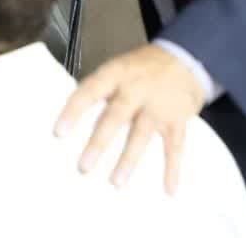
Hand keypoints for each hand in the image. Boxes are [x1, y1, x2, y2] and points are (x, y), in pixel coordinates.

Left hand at [54, 44, 204, 193]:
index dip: (74, 111)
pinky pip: (175, 146)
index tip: (59, 132)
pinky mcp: (177, 119)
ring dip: (128, 160)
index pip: (90, 91)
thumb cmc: (143, 67)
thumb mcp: (118, 67)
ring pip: (141, 134)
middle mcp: (136, 89)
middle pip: (116, 115)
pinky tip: (168, 188)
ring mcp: (158, 105)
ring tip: (116, 181)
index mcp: (116, 73)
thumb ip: (101, 89)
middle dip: (99, 142)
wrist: (186, 57)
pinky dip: (172, 168)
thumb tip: (73, 115)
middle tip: (84, 166)